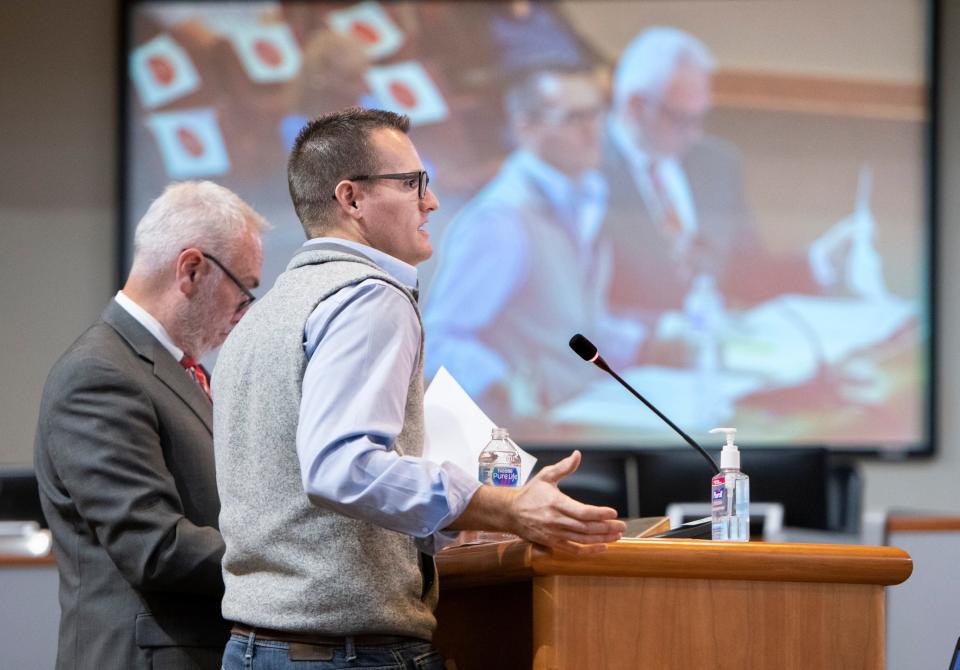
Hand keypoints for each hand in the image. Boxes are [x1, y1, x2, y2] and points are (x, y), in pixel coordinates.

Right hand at [506, 451, 624, 553]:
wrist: (510, 512)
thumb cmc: (530, 493)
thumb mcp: (545, 476)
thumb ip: (564, 467)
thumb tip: (577, 454)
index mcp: (556, 503)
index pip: (582, 511)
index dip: (599, 513)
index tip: (613, 513)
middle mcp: (555, 520)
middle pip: (586, 527)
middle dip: (606, 527)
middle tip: (622, 525)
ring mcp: (554, 534)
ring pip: (582, 540)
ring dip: (602, 539)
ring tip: (617, 536)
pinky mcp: (552, 543)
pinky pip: (573, 550)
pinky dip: (589, 551)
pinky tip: (602, 547)